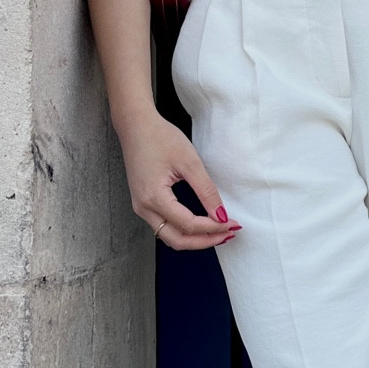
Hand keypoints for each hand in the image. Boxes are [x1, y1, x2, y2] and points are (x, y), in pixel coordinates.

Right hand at [119, 112, 239, 251]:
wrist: (136, 126)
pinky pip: (164, 226)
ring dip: (194, 238)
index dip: (213, 228)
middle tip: (228, 235)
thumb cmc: (161, 138)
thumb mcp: (190, 162)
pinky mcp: (143, 203)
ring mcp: (141, 207)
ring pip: (169, 236)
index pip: (188, 225)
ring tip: (218, 232)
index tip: (232, 224)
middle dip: (205, 241)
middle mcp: (143, 208)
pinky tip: (201, 224)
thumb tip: (221, 216)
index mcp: (154, 198)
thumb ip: (206, 191)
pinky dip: (184, 230)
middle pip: (177, 240)